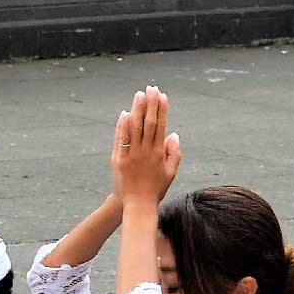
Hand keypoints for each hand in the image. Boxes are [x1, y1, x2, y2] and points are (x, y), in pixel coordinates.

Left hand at [111, 86, 180, 204]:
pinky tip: (125, 113)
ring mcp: (131, 155)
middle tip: (151, 88)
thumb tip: (174, 133)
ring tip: (139, 94)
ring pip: (134, 128)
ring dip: (137, 110)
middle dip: (150, 104)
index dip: (162, 110)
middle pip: (148, 123)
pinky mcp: (119, 160)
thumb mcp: (170, 172)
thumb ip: (174, 153)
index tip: (163, 96)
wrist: (137, 205)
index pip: (161, 126)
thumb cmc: (156, 189)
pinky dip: (123, 126)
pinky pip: (121, 140)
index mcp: (158, 153)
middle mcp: (145, 152)